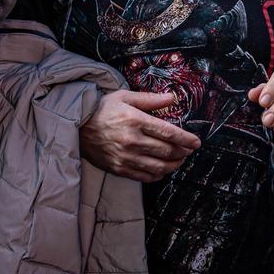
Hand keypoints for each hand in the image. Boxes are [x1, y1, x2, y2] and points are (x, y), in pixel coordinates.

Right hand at [79, 90, 200, 182]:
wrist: (77, 126)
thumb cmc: (101, 109)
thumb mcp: (124, 96)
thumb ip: (150, 99)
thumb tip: (172, 98)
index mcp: (135, 120)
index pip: (169, 132)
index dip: (186, 139)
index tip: (196, 142)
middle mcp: (132, 140)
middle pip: (167, 151)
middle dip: (183, 151)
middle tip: (189, 150)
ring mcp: (126, 157)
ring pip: (159, 167)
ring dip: (174, 165)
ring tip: (179, 160)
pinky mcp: (119, 168)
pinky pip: (145, 177)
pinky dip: (158, 175)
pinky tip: (162, 169)